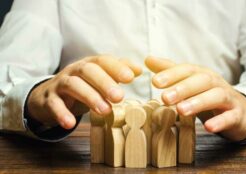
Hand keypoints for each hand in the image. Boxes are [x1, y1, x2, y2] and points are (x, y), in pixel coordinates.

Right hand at [27, 55, 141, 128]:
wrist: (49, 96)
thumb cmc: (82, 87)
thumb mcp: (99, 79)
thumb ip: (117, 73)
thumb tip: (138, 70)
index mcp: (89, 64)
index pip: (103, 61)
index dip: (116, 67)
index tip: (131, 77)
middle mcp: (74, 70)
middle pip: (88, 70)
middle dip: (104, 82)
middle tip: (119, 96)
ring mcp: (60, 84)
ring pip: (73, 85)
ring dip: (90, 96)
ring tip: (105, 110)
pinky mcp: (49, 99)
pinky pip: (54, 105)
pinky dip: (62, 113)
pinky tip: (71, 123)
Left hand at [145, 56, 245, 140]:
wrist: (241, 111)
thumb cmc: (208, 95)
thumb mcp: (190, 82)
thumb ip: (170, 72)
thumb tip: (147, 59)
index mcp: (202, 75)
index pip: (187, 70)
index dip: (172, 74)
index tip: (155, 82)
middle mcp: (216, 83)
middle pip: (201, 81)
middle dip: (182, 88)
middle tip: (164, 98)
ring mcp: (229, 99)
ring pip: (217, 96)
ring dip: (198, 102)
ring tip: (181, 110)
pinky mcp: (237, 115)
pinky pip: (231, 117)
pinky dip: (221, 121)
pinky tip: (208, 127)